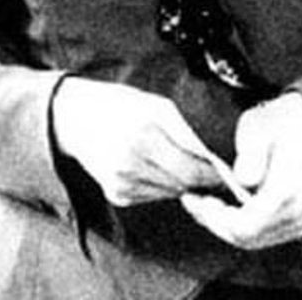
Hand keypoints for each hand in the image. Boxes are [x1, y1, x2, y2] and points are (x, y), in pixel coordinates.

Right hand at [50, 78, 223, 205]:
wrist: (76, 118)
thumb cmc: (122, 105)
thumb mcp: (157, 106)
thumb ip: (186, 134)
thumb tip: (212, 161)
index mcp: (145, 134)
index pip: (191, 168)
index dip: (212, 174)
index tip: (225, 172)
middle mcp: (131, 162)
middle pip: (182, 184)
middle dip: (200, 179)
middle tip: (210, 171)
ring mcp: (122, 183)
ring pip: (170, 192)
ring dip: (180, 181)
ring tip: (174, 160)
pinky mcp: (116, 195)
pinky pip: (152, 196)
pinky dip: (160, 185)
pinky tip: (152, 166)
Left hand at [180, 92, 301, 249]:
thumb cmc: (276, 122)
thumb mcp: (259, 126)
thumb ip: (252, 151)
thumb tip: (244, 179)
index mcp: (289, 187)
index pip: (248, 223)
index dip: (217, 218)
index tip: (195, 199)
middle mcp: (297, 210)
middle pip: (246, 235)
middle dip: (213, 221)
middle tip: (190, 200)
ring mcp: (296, 221)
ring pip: (249, 239)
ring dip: (219, 224)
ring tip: (198, 202)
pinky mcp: (292, 225)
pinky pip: (257, 236)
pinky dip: (232, 225)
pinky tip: (215, 208)